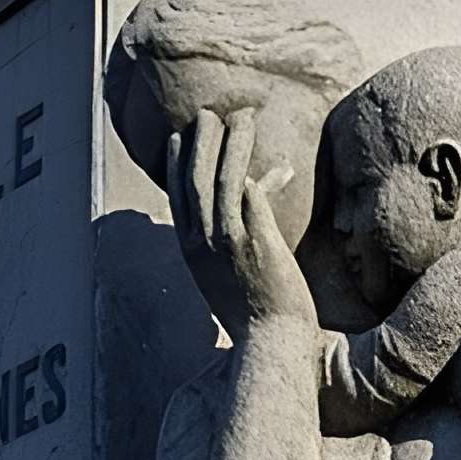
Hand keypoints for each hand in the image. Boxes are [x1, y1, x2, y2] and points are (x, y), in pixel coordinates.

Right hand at [167, 109, 314, 335]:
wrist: (270, 345)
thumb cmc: (256, 318)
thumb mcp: (230, 278)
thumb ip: (230, 243)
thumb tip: (247, 207)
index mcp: (191, 252)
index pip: (177, 195)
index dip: (179, 162)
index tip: (184, 138)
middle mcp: (202, 243)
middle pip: (194, 177)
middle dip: (201, 139)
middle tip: (210, 114)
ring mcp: (227, 242)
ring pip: (223, 177)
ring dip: (233, 142)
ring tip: (244, 117)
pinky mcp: (256, 243)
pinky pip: (253, 195)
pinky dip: (266, 177)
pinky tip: (282, 168)